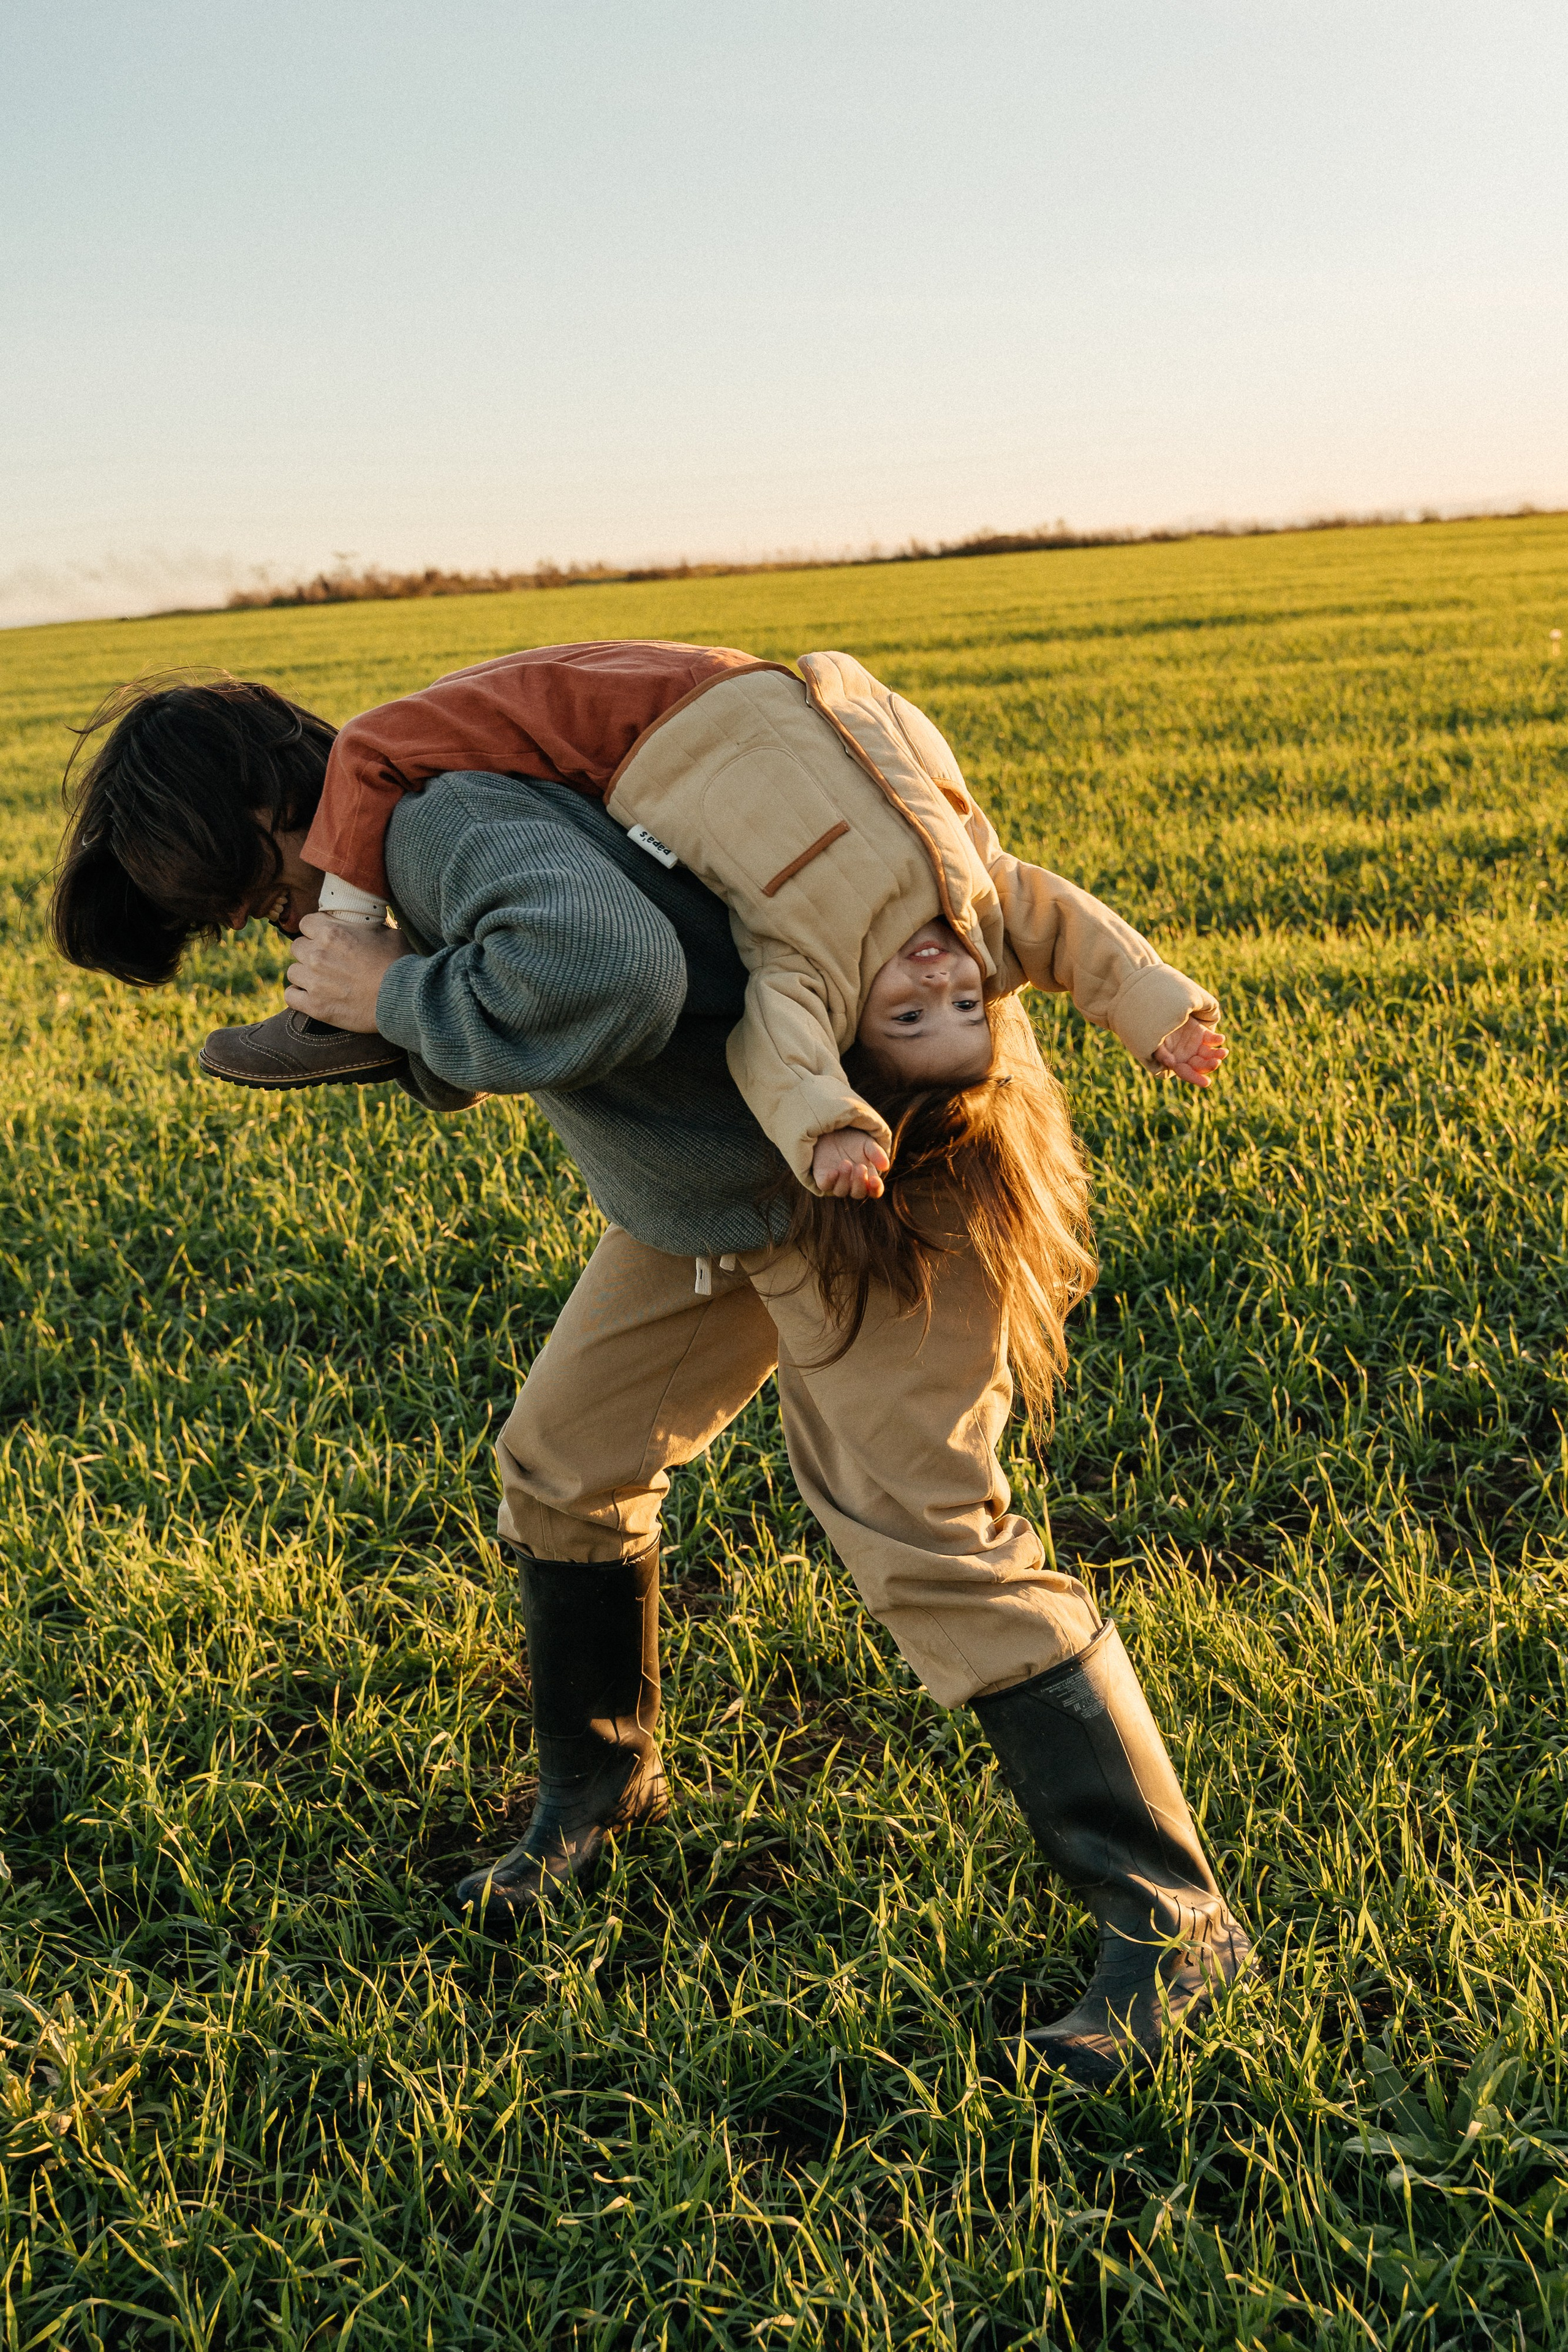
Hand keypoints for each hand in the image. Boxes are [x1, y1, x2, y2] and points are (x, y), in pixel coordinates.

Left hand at [284, 912, 411, 1032]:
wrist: (403, 998)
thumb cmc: (399, 963)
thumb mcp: (388, 933)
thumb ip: (367, 926)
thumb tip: (366, 923)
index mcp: (331, 932)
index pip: (306, 923)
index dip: (315, 930)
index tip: (324, 938)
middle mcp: (317, 955)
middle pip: (297, 947)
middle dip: (309, 952)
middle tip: (326, 961)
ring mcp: (314, 982)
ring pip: (293, 972)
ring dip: (304, 975)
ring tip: (320, 981)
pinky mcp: (316, 1006)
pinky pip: (291, 997)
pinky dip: (299, 996)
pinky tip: (310, 996)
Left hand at [811, 1127, 890, 1199]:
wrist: (833, 1131)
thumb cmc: (854, 1140)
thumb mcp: (868, 1144)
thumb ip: (876, 1154)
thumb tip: (885, 1166)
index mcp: (867, 1178)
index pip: (874, 1191)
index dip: (876, 1189)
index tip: (875, 1180)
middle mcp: (852, 1183)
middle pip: (857, 1193)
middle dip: (859, 1182)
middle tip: (860, 1167)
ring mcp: (836, 1182)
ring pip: (841, 1191)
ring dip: (844, 1180)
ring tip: (846, 1163)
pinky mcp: (822, 1177)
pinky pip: (824, 1185)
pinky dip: (829, 1181)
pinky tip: (834, 1171)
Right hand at [1154, 1016, 1227, 1086]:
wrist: (1158, 1014)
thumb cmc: (1153, 1031)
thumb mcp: (1155, 1043)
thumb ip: (1162, 1054)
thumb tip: (1172, 1064)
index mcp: (1176, 1062)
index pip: (1186, 1073)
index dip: (1195, 1078)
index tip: (1206, 1083)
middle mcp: (1187, 1056)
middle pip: (1201, 1065)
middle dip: (1209, 1065)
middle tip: (1216, 1063)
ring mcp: (1196, 1046)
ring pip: (1209, 1054)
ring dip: (1217, 1055)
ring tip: (1223, 1052)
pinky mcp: (1202, 1034)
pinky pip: (1212, 1039)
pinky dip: (1217, 1040)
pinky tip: (1220, 1039)